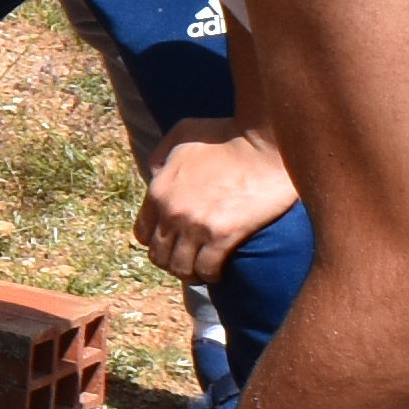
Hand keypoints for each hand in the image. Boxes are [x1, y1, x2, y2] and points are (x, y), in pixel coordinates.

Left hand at [133, 122, 300, 284]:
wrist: (266, 143)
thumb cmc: (227, 134)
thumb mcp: (182, 134)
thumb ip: (162, 155)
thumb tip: (155, 175)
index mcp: (159, 191)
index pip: (142, 234)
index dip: (157, 241)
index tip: (173, 243)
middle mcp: (172, 212)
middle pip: (159, 256)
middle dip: (172, 261)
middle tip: (189, 260)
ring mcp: (196, 226)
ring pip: (181, 268)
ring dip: (190, 273)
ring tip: (203, 270)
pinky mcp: (223, 236)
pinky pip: (207, 269)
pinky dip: (211, 275)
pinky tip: (219, 271)